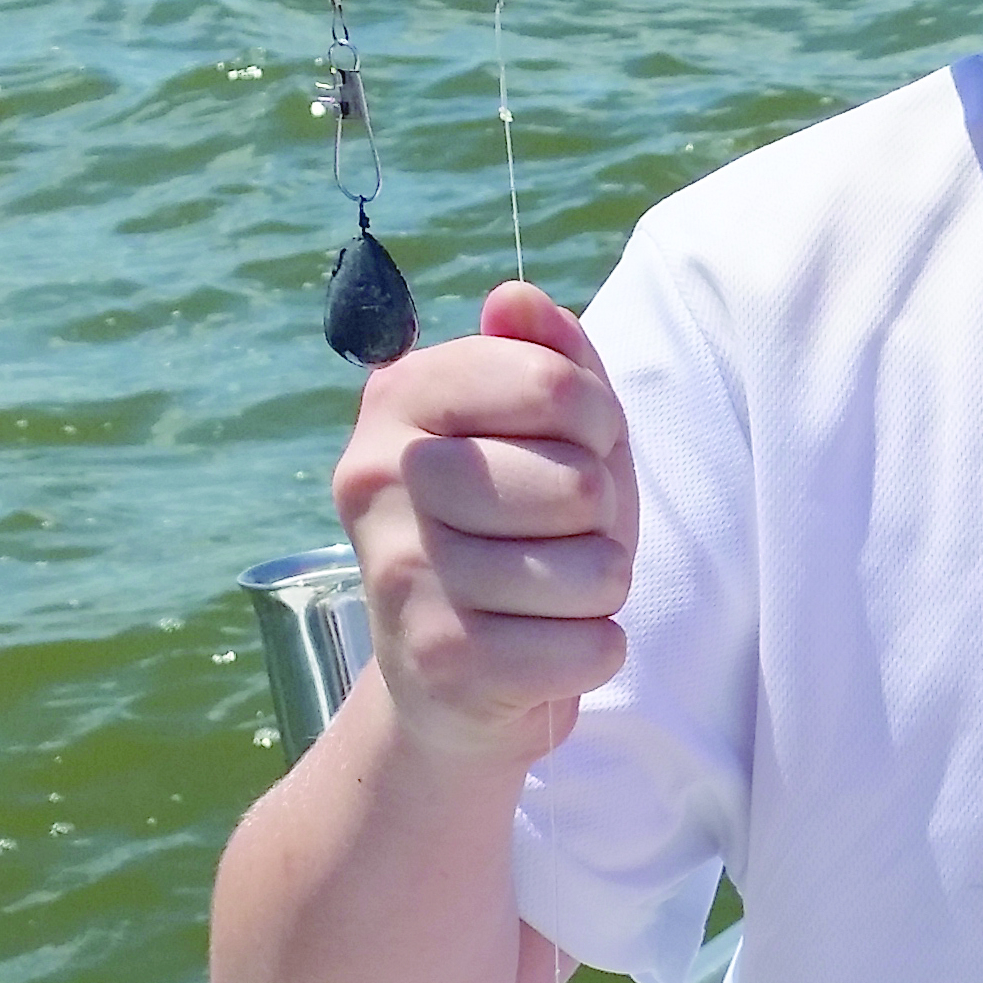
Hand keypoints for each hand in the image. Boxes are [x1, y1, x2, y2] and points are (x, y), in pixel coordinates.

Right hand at [332, 277, 637, 765]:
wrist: (448, 683)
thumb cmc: (514, 534)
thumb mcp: (546, 436)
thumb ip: (548, 359)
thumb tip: (516, 299)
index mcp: (399, 400)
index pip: (554, 383)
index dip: (597, 422)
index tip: (569, 448)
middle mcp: (381, 479)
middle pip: (580, 483)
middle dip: (601, 518)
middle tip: (554, 538)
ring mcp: (403, 573)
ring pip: (597, 570)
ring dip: (599, 589)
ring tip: (546, 596)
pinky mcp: (440, 661)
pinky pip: (593, 645)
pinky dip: (593, 651)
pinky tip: (542, 649)